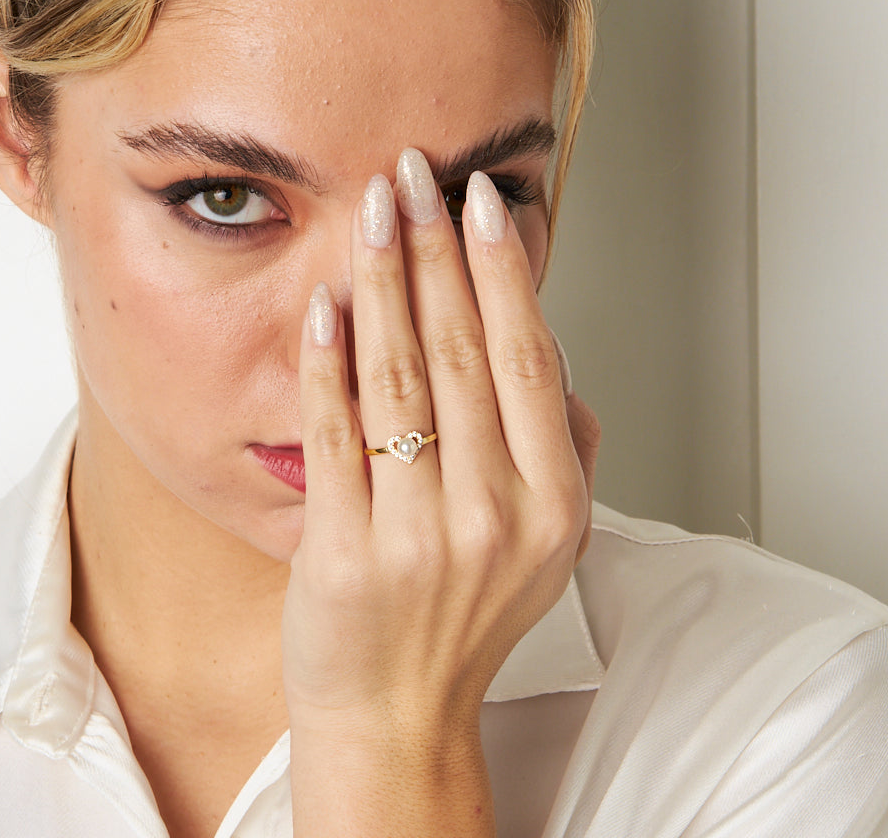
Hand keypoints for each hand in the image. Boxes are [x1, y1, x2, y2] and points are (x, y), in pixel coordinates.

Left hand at [284, 148, 594, 835]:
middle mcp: (493, 516)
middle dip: (434, 248)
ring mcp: (416, 537)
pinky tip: (324, 301)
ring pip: (398, 376)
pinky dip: (326, 359)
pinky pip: (332, 432)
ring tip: (371, 211)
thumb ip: (563, 444)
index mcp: (552, 503)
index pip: (526, 356)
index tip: (481, 202)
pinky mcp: (342, 552)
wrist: (399, 712)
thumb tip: (545, 345)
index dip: (502, 269)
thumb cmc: (467, 616)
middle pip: (461, 349)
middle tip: (416, 176)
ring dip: (381, 279)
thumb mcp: (550, 539)